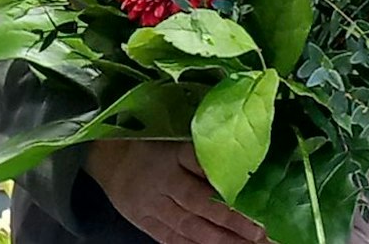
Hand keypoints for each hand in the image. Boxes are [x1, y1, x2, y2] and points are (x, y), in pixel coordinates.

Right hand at [84, 140, 267, 243]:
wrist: (108, 156)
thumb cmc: (150, 142)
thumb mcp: (175, 134)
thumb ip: (203, 149)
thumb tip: (244, 158)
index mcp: (171, 151)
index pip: (204, 167)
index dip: (230, 182)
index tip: (257, 195)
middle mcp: (162, 179)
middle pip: (200, 202)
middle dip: (231, 219)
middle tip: (260, 231)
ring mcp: (151, 204)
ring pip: (189, 225)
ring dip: (221, 238)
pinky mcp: (145, 220)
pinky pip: (172, 238)